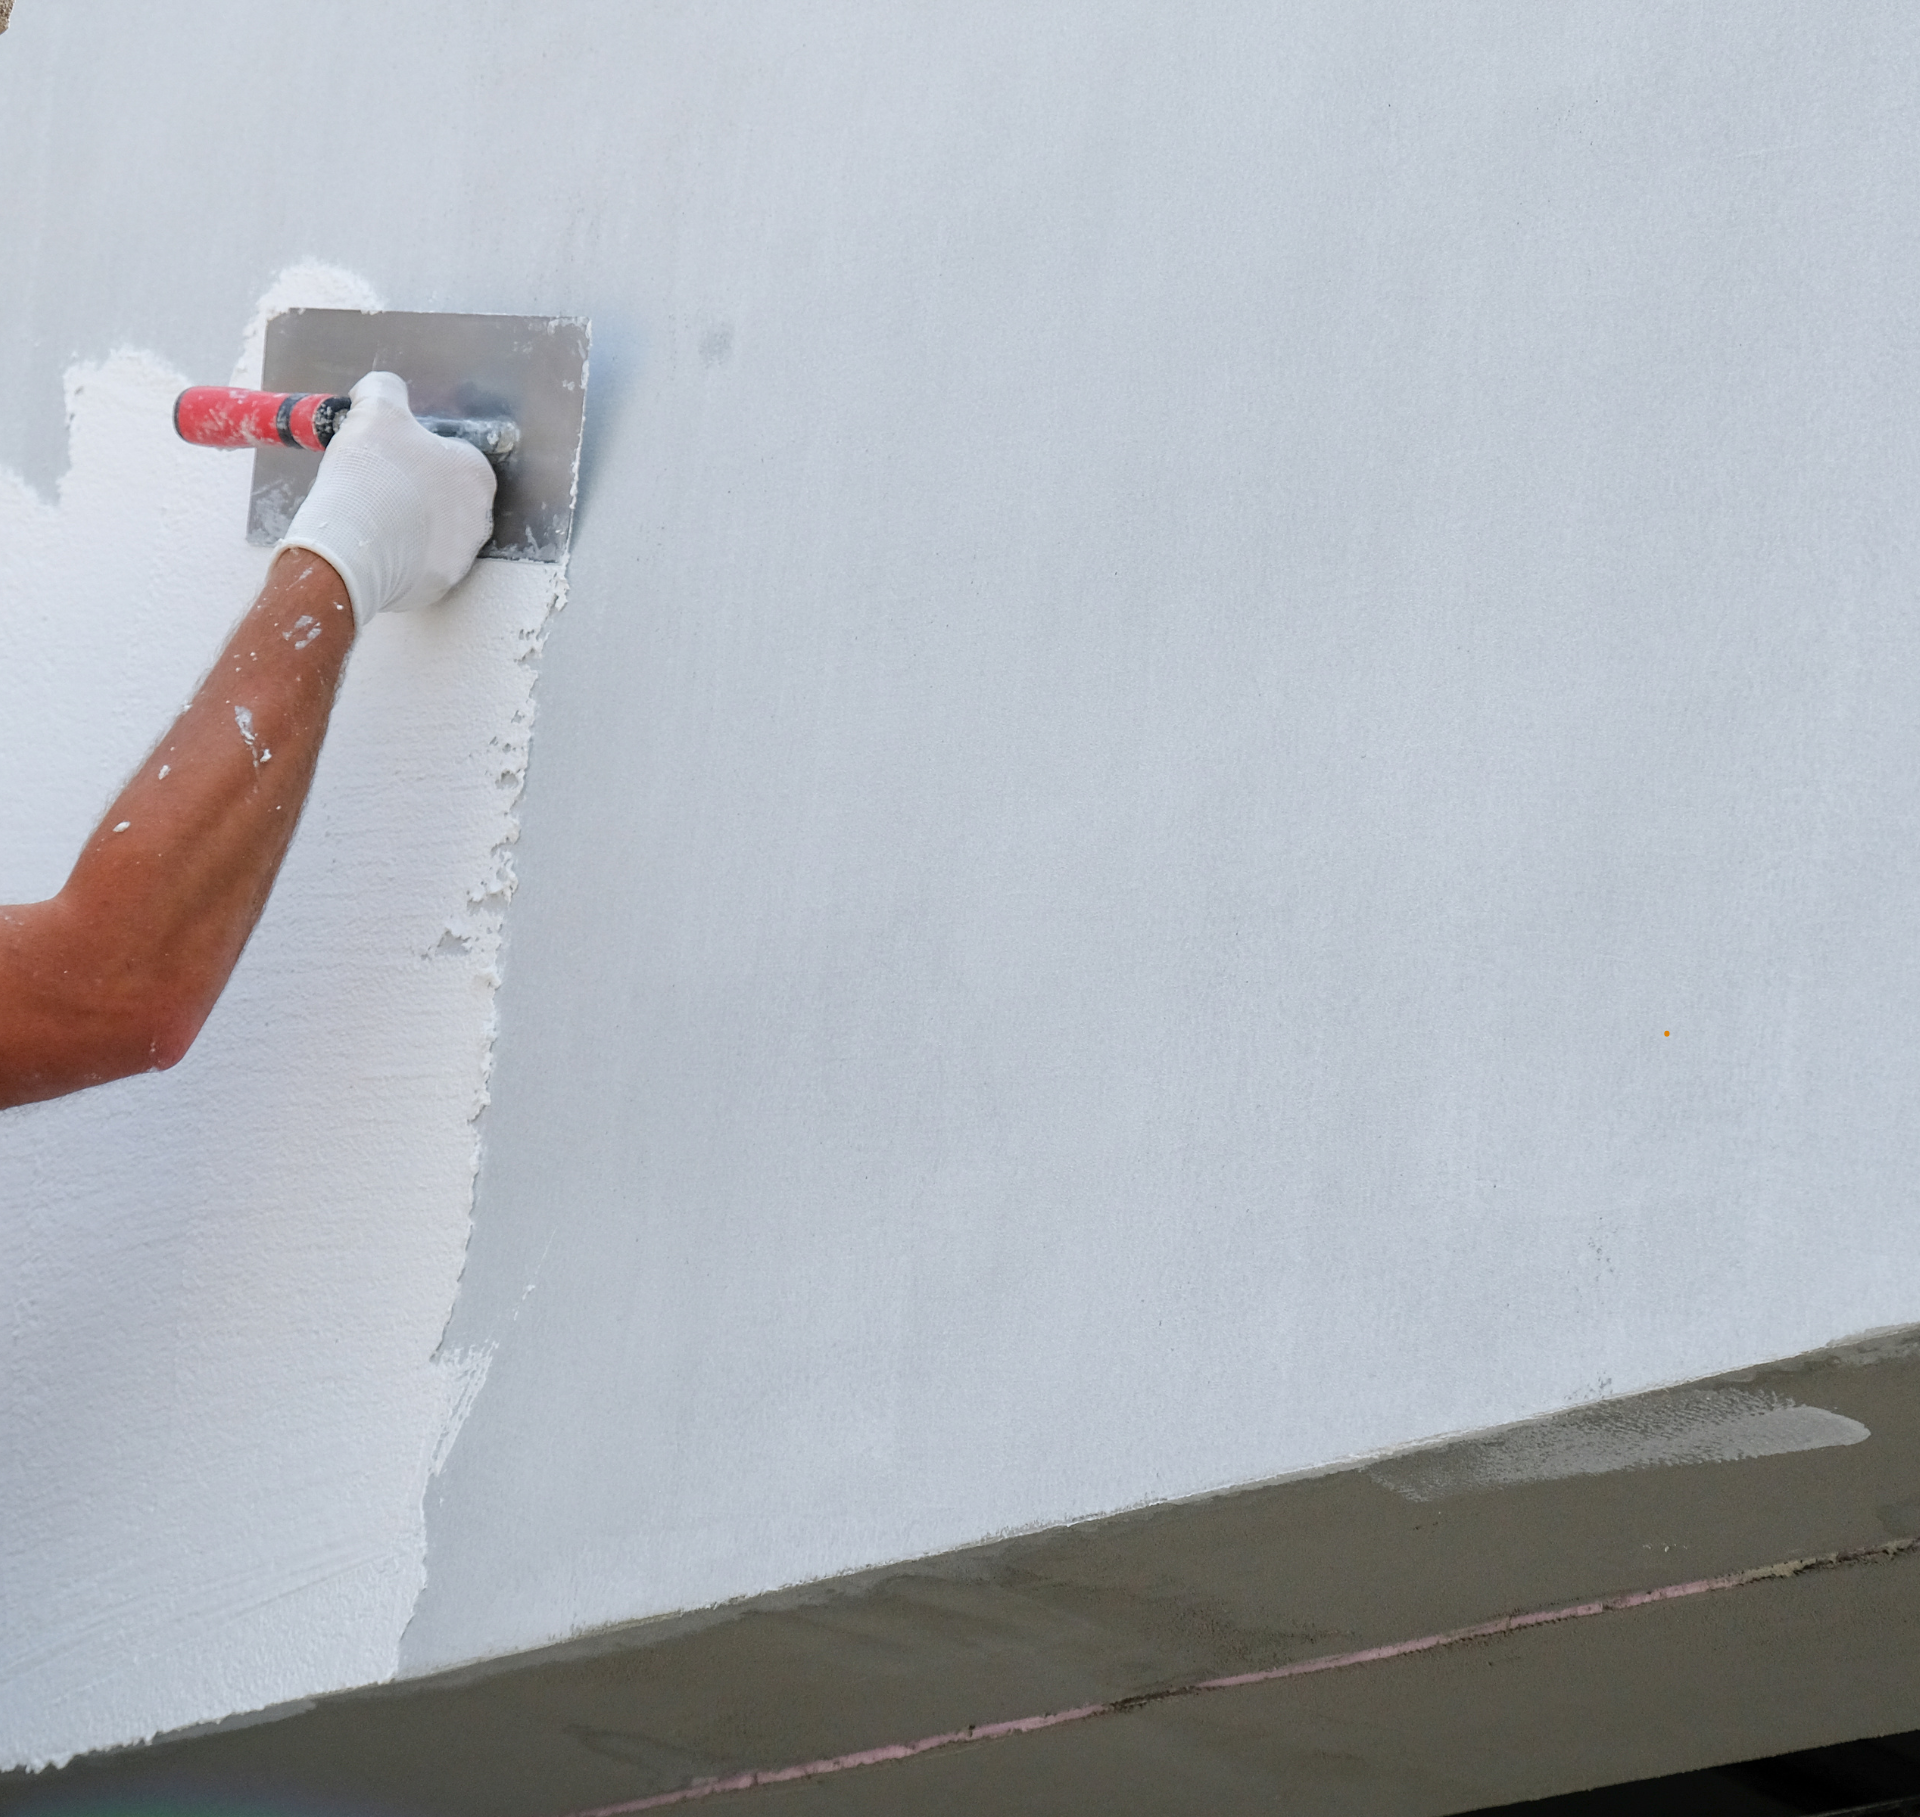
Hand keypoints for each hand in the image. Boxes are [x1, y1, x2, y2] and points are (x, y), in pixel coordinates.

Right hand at [277, 371, 495, 631]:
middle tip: (378, 486)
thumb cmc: (373, 473)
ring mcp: (462, 557)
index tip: (391, 456)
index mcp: (477, 474)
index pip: (455, 456)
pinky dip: (399, 557)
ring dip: (409, 525)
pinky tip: (373, 546)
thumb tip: (382, 390)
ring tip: (372, 516)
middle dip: (417, 491)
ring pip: (434, 534)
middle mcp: (480, 519)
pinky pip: (419, 566)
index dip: (419, 453)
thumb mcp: (376, 410)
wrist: (354, 544)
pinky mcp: (439, 586)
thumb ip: (385, 390)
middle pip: (447, 498)